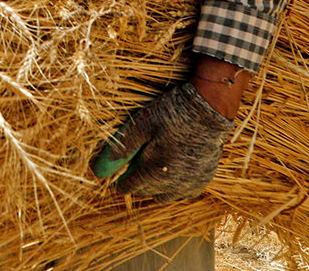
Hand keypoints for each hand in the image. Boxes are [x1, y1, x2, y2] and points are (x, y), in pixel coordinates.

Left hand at [90, 81, 231, 202]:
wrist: (207, 110)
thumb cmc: (171, 114)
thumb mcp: (141, 125)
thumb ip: (123, 148)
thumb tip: (101, 168)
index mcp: (154, 172)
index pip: (130, 188)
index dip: (121, 184)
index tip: (117, 179)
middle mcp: (172, 185)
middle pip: (147, 193)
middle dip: (138, 185)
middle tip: (134, 170)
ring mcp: (190, 184)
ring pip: (166, 197)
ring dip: (156, 188)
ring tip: (153, 173)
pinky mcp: (204, 179)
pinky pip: (185, 193)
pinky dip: (176, 188)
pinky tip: (173, 173)